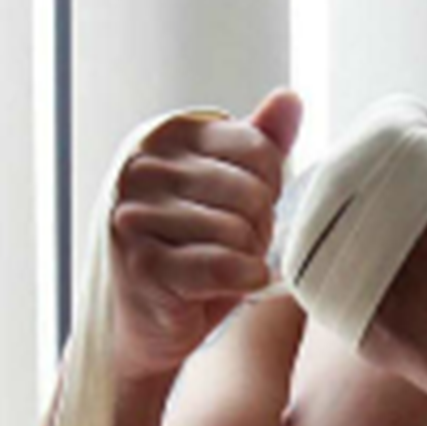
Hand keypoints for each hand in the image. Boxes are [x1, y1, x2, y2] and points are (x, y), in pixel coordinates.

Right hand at [109, 89, 300, 382]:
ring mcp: (136, 216)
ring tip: (225, 268)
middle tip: (238, 248)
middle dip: (260, 229)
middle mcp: (142, 170)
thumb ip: (257, 146)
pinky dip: (244, 281)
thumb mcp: (226, 194)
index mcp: (165, 139)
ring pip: (239, 231)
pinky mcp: (143, 264)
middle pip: (251, 191)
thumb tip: (290, 98)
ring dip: (247, 258)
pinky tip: (233, 284)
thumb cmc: (189, 256)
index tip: (249, 212)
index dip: (270, 189)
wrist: (143, 327)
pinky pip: (225, 265)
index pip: (256, 148)